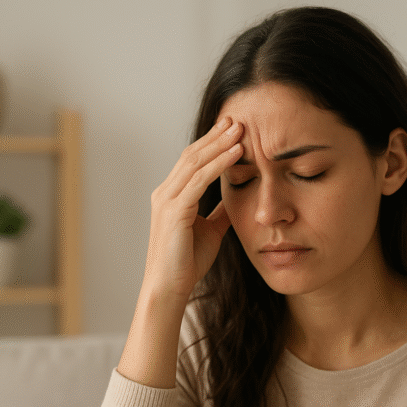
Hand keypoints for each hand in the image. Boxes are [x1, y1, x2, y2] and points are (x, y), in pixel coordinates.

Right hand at [142, 117, 243, 298]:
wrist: (170, 288)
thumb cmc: (187, 262)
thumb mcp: (210, 230)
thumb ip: (219, 211)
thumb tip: (234, 198)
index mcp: (171, 196)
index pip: (192, 161)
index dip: (211, 143)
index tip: (232, 129)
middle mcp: (165, 193)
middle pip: (192, 154)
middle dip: (215, 135)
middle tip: (237, 119)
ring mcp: (167, 200)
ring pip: (195, 162)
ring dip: (219, 144)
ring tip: (240, 129)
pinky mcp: (174, 211)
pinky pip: (199, 180)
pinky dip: (219, 164)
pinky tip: (236, 153)